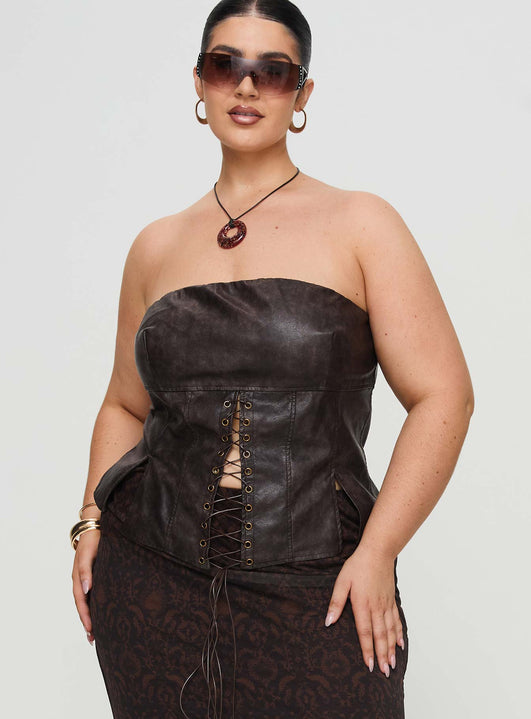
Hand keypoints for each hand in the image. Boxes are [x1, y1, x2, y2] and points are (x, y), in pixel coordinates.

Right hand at [72, 528, 100, 644]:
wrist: (97, 525)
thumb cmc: (93, 539)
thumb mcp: (88, 554)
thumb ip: (85, 571)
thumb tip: (85, 590)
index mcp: (78, 577)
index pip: (81, 602)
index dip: (85, 617)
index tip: (91, 630)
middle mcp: (82, 580)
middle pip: (83, 605)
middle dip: (88, 622)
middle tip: (94, 639)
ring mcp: (88, 578)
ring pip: (88, 601)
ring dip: (91, 616)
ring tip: (97, 631)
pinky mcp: (95, 574)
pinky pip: (93, 594)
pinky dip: (96, 605)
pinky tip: (102, 612)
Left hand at [325, 543, 404, 676]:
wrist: (378, 552)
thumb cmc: (358, 565)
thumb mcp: (342, 581)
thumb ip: (336, 602)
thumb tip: (328, 621)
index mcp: (362, 604)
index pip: (365, 632)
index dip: (367, 650)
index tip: (369, 665)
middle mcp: (376, 607)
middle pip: (380, 636)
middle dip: (382, 655)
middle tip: (384, 672)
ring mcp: (386, 604)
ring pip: (390, 631)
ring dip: (391, 648)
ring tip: (392, 663)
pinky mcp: (391, 599)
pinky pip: (396, 620)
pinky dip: (399, 633)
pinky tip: (400, 644)